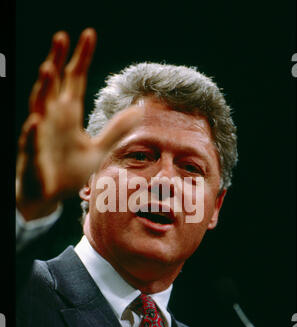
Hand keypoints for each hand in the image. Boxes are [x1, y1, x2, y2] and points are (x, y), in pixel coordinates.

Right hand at [16, 28, 141, 220]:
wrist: (52, 195)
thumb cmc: (69, 170)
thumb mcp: (98, 149)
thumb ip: (116, 130)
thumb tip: (139, 110)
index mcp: (68, 114)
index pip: (74, 79)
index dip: (81, 58)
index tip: (89, 35)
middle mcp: (52, 118)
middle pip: (54, 84)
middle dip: (57, 61)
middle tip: (62, 36)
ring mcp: (40, 134)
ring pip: (39, 106)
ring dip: (43, 89)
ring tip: (49, 69)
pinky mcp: (32, 155)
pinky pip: (31, 142)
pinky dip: (33, 132)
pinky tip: (36, 121)